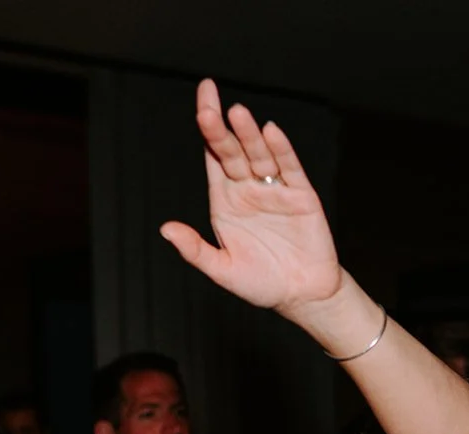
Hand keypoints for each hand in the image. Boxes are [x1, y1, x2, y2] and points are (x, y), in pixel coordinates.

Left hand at [160, 79, 344, 315]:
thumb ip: (195, 250)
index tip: (202, 105)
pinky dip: (282, 150)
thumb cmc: (261, 283)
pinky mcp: (302, 197)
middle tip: (210, 102)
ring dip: (249, 135)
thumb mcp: (222, 270)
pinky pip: (290, 169)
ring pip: (259, 155)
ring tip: (237, 114)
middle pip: (232, 150)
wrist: (302, 296)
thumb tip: (166, 229)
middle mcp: (248, 189)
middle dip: (221, 127)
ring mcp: (275, 190)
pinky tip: (271, 132)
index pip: (213, 157)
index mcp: (225, 200)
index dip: (207, 130)